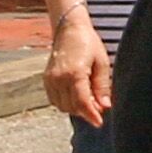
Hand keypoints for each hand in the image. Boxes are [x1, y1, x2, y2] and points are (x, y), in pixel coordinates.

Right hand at [45, 12, 109, 129]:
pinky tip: (77, 97)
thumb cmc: (88, 43)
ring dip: (75, 108)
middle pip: (72, 106)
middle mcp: (59, 79)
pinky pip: (54, 99)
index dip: (91, 114)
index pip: (82, 102)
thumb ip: (102, 85)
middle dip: (85, 111)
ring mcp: (50, 80)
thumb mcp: (101, 62)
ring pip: (62, 105)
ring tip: (90, 102)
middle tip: (98, 109)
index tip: (99, 123)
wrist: (69, 29)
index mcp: (75, 74)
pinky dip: (66, 102)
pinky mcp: (46, 80)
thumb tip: (105, 106)